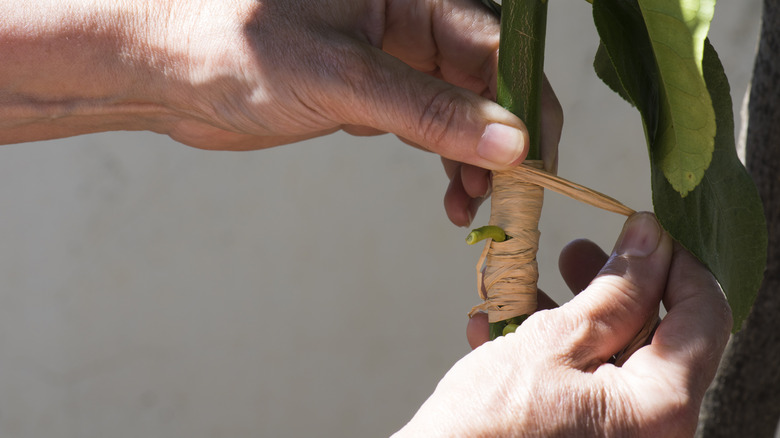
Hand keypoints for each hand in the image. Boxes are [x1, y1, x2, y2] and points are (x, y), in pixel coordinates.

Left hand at [1, 0, 561, 224]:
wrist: (169, 71)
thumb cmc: (236, 49)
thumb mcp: (340, 80)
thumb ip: (426, 111)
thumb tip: (510, 142)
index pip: (496, 48)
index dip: (524, 106)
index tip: (535, 164)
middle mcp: (411, 21)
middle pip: (488, 81)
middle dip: (502, 141)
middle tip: (506, 198)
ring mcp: (394, 57)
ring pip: (463, 109)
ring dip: (476, 159)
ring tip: (474, 206)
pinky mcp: (373, 91)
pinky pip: (430, 125)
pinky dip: (445, 162)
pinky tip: (451, 196)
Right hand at [396, 213, 731, 436]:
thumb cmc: (486, 428)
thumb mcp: (552, 344)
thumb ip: (614, 291)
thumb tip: (650, 239)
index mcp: (661, 410)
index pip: (705, 316)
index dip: (675, 262)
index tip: (639, 231)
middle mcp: (653, 431)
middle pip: (657, 334)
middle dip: (613, 287)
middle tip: (575, 253)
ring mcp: (619, 437)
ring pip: (615, 355)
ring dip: (571, 316)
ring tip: (521, 292)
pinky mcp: (585, 437)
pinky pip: (585, 383)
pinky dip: (550, 352)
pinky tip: (498, 331)